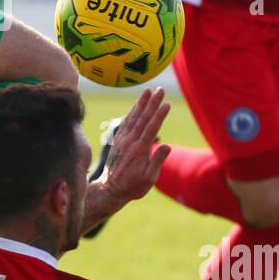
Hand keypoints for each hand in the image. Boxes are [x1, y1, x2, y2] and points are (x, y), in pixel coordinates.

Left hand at [95, 87, 171, 209]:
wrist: (111, 189)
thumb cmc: (133, 187)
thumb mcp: (148, 179)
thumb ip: (157, 162)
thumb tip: (167, 146)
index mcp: (139, 150)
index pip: (151, 129)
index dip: (159, 116)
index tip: (166, 104)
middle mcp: (129, 142)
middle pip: (142, 118)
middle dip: (152, 103)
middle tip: (160, 90)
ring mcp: (122, 140)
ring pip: (133, 117)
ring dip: (141, 103)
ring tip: (148, 91)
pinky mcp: (118, 140)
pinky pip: (126, 123)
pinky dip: (131, 112)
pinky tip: (136, 105)